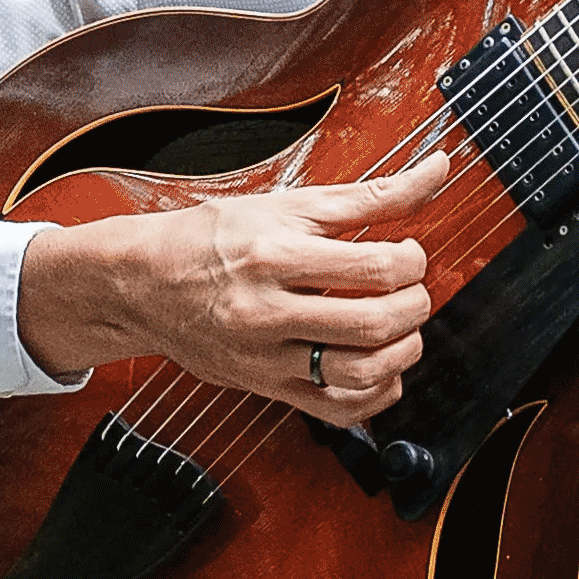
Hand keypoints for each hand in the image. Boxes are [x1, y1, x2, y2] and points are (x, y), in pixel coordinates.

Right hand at [18, 149, 455, 421]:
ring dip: (403, 351)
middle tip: (411, 289)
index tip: (408, 253)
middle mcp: (268, 312)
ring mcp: (266, 358)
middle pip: (375, 323)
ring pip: (361, 374)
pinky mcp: (267, 389)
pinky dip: (376, 394)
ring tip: (402, 328)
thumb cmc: (213, 238)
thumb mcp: (288, 204)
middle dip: (415, 305)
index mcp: (275, 256)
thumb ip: (370, 195)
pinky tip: (380, 366)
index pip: (376, 268)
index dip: (412, 261)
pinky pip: (339, 409)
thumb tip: (438, 169)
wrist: (141, 283)